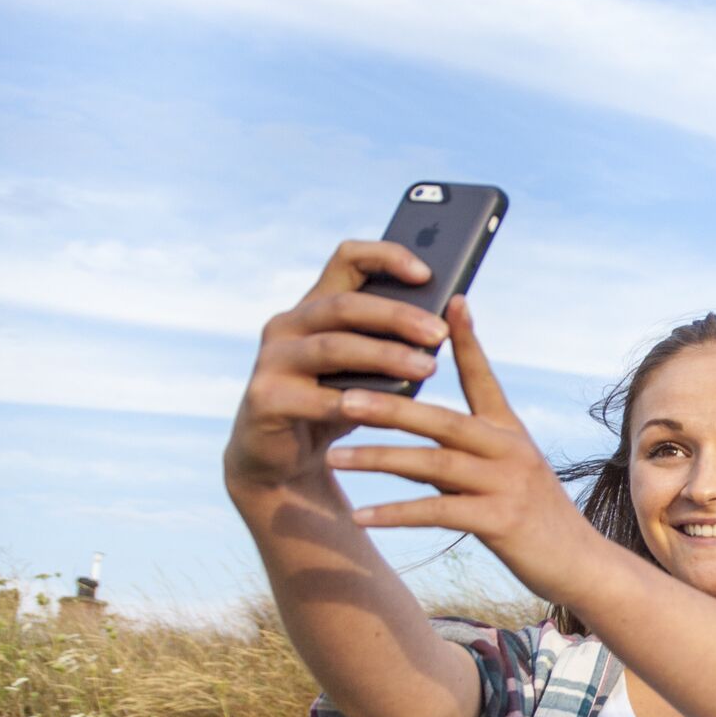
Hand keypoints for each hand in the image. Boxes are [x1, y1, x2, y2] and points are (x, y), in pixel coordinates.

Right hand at [224, 241, 448, 493]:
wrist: (284, 460)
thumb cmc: (338, 404)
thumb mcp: (367, 369)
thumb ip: (391, 342)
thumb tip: (449, 325)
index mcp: (315, 306)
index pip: (347, 259)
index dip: (386, 256)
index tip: (427, 273)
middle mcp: (287, 325)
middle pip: (344, 305)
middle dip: (397, 316)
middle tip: (439, 332)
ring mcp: (271, 360)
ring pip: (334, 347)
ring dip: (385, 356)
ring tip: (428, 367)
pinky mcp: (266, 398)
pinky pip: (317, 398)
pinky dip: (356, 403)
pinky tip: (390, 409)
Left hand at [324, 300, 607, 599]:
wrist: (580, 564)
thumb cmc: (534, 518)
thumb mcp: (505, 473)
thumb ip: (462, 451)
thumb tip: (407, 437)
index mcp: (510, 432)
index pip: (484, 378)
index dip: (467, 340)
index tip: (451, 301)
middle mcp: (510, 450)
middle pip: (442, 420)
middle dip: (390, 408)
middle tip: (342, 397)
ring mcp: (507, 485)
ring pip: (434, 464)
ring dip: (379, 460)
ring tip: (334, 458)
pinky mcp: (501, 522)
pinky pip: (438, 512)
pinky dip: (396, 513)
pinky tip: (360, 516)